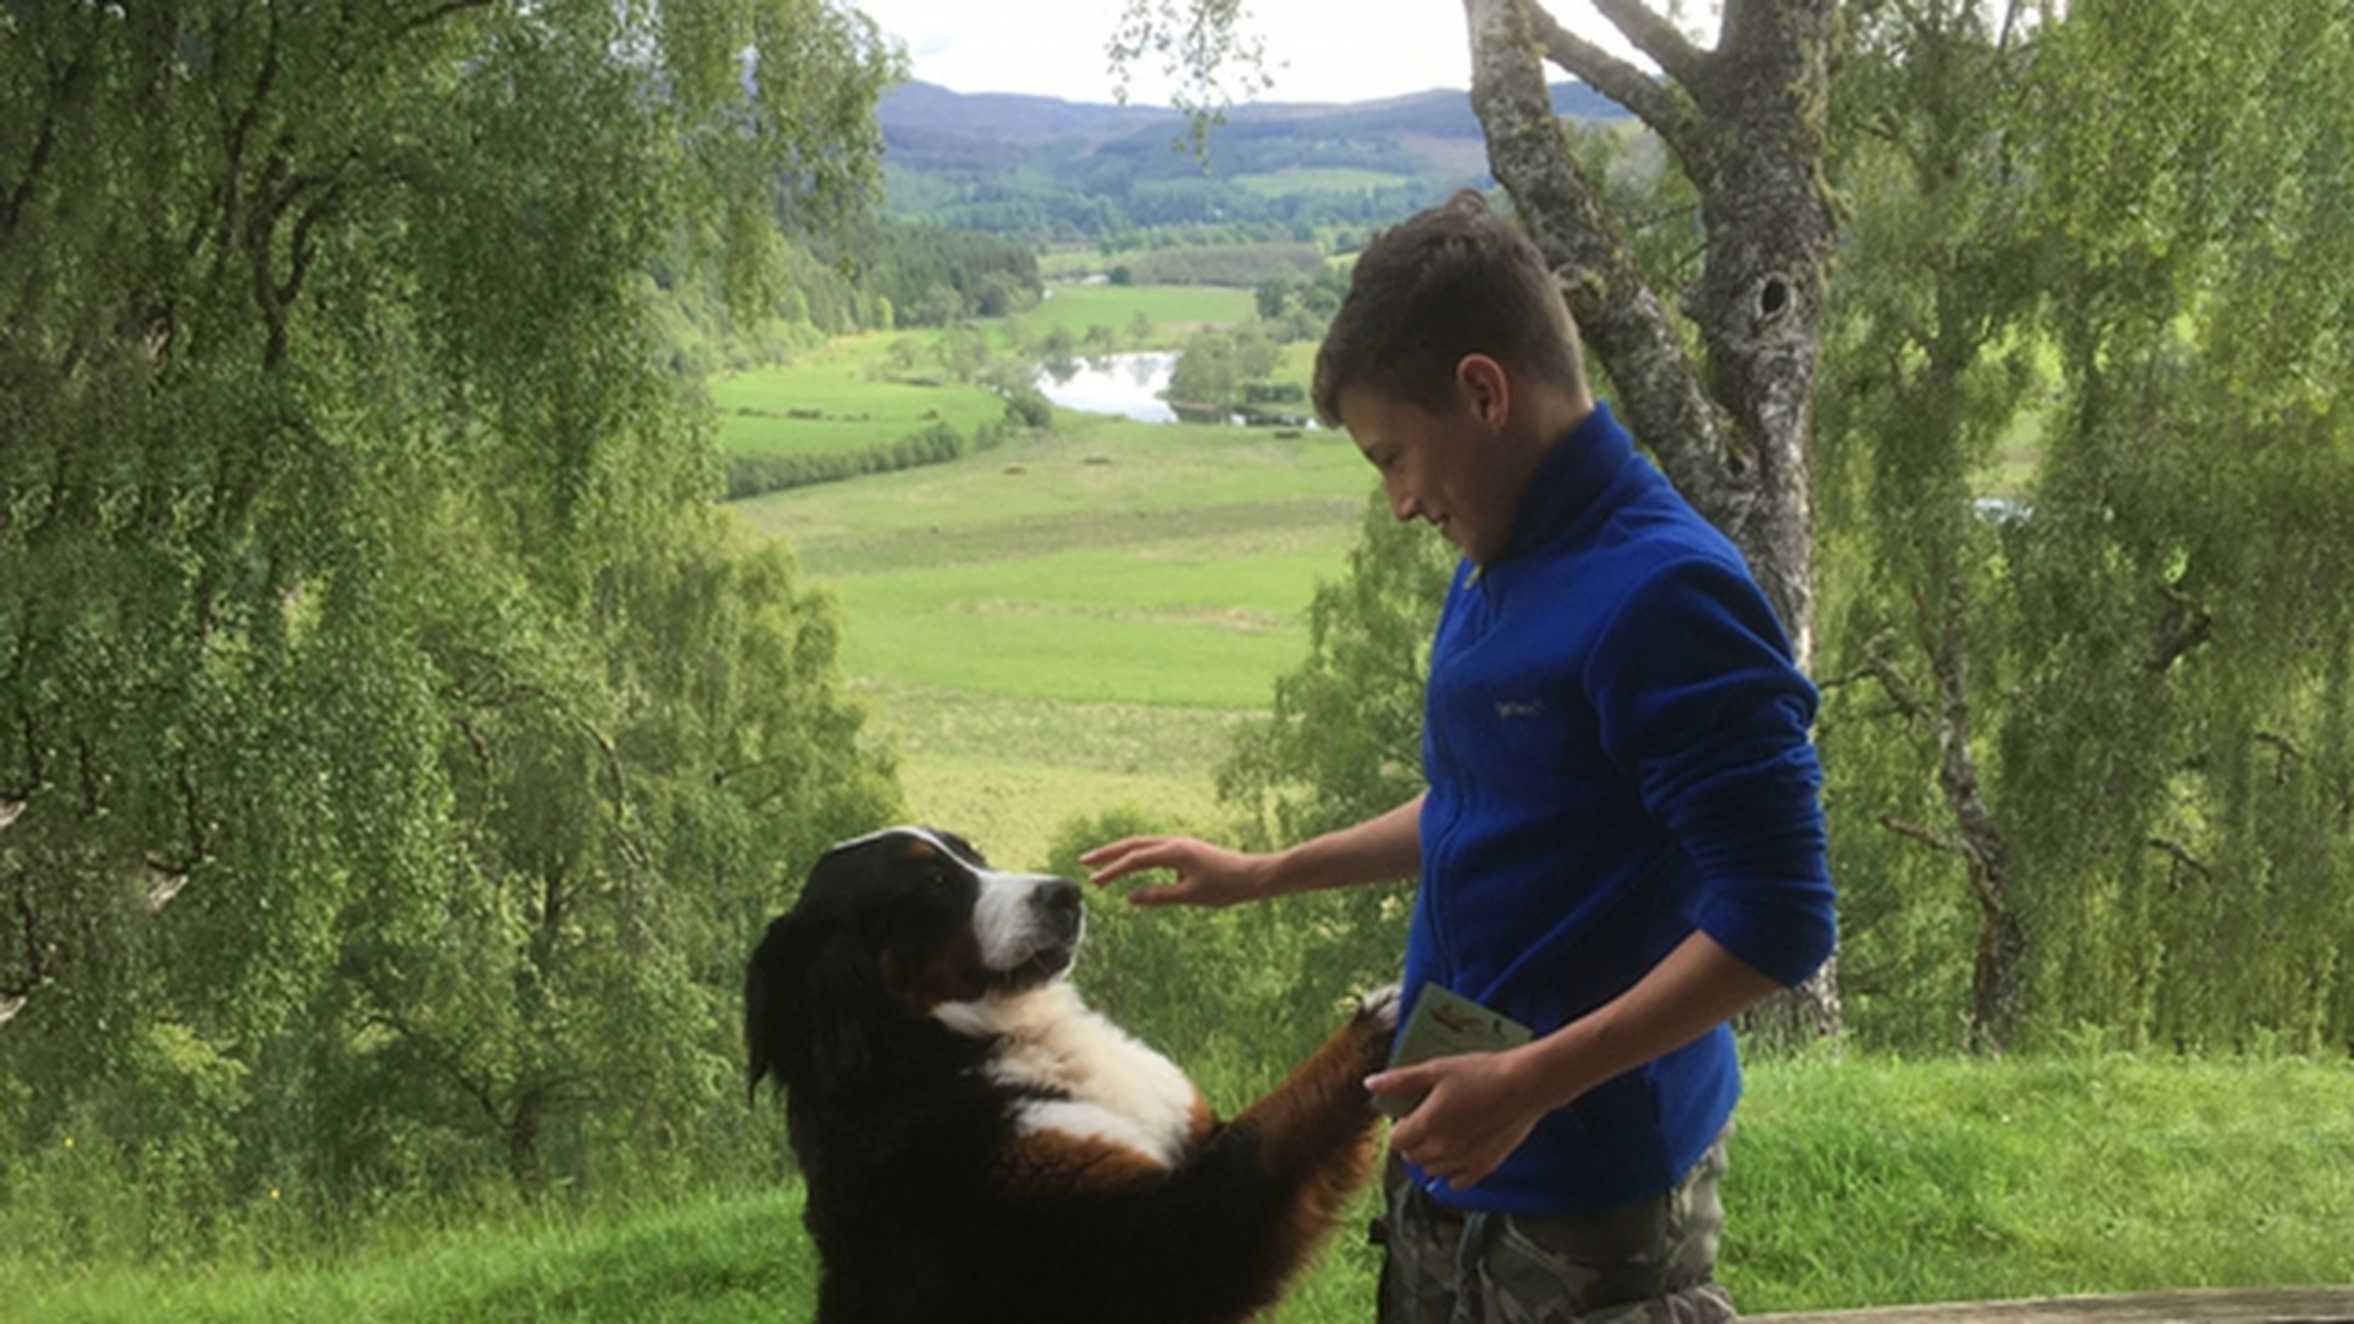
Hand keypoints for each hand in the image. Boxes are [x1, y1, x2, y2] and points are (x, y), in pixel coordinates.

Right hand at [1080, 835, 1272, 906]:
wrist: (1254, 875)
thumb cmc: (1226, 887)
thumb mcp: (1190, 896)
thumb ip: (1158, 896)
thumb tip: (1129, 897)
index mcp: (1174, 852)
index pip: (1134, 860)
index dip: (1112, 872)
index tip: (1093, 883)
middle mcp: (1174, 843)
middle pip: (1133, 845)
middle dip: (1107, 853)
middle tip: (1084, 862)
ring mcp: (1180, 844)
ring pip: (1142, 844)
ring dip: (1120, 852)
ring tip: (1100, 861)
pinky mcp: (1185, 850)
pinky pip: (1153, 849)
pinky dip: (1136, 854)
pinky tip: (1131, 864)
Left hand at [1365, 1047, 1553, 1190]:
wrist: (1525, 1085)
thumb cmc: (1481, 1072)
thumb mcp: (1436, 1069)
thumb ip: (1400, 1081)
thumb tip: (1369, 1085)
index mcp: (1426, 1126)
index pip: (1396, 1141)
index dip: (1399, 1127)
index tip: (1409, 1113)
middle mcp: (1441, 1150)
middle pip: (1412, 1157)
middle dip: (1413, 1141)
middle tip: (1427, 1119)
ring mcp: (1463, 1161)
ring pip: (1433, 1171)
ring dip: (1431, 1156)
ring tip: (1444, 1133)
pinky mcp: (1485, 1167)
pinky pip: (1458, 1181)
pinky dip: (1453, 1172)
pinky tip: (1460, 1152)